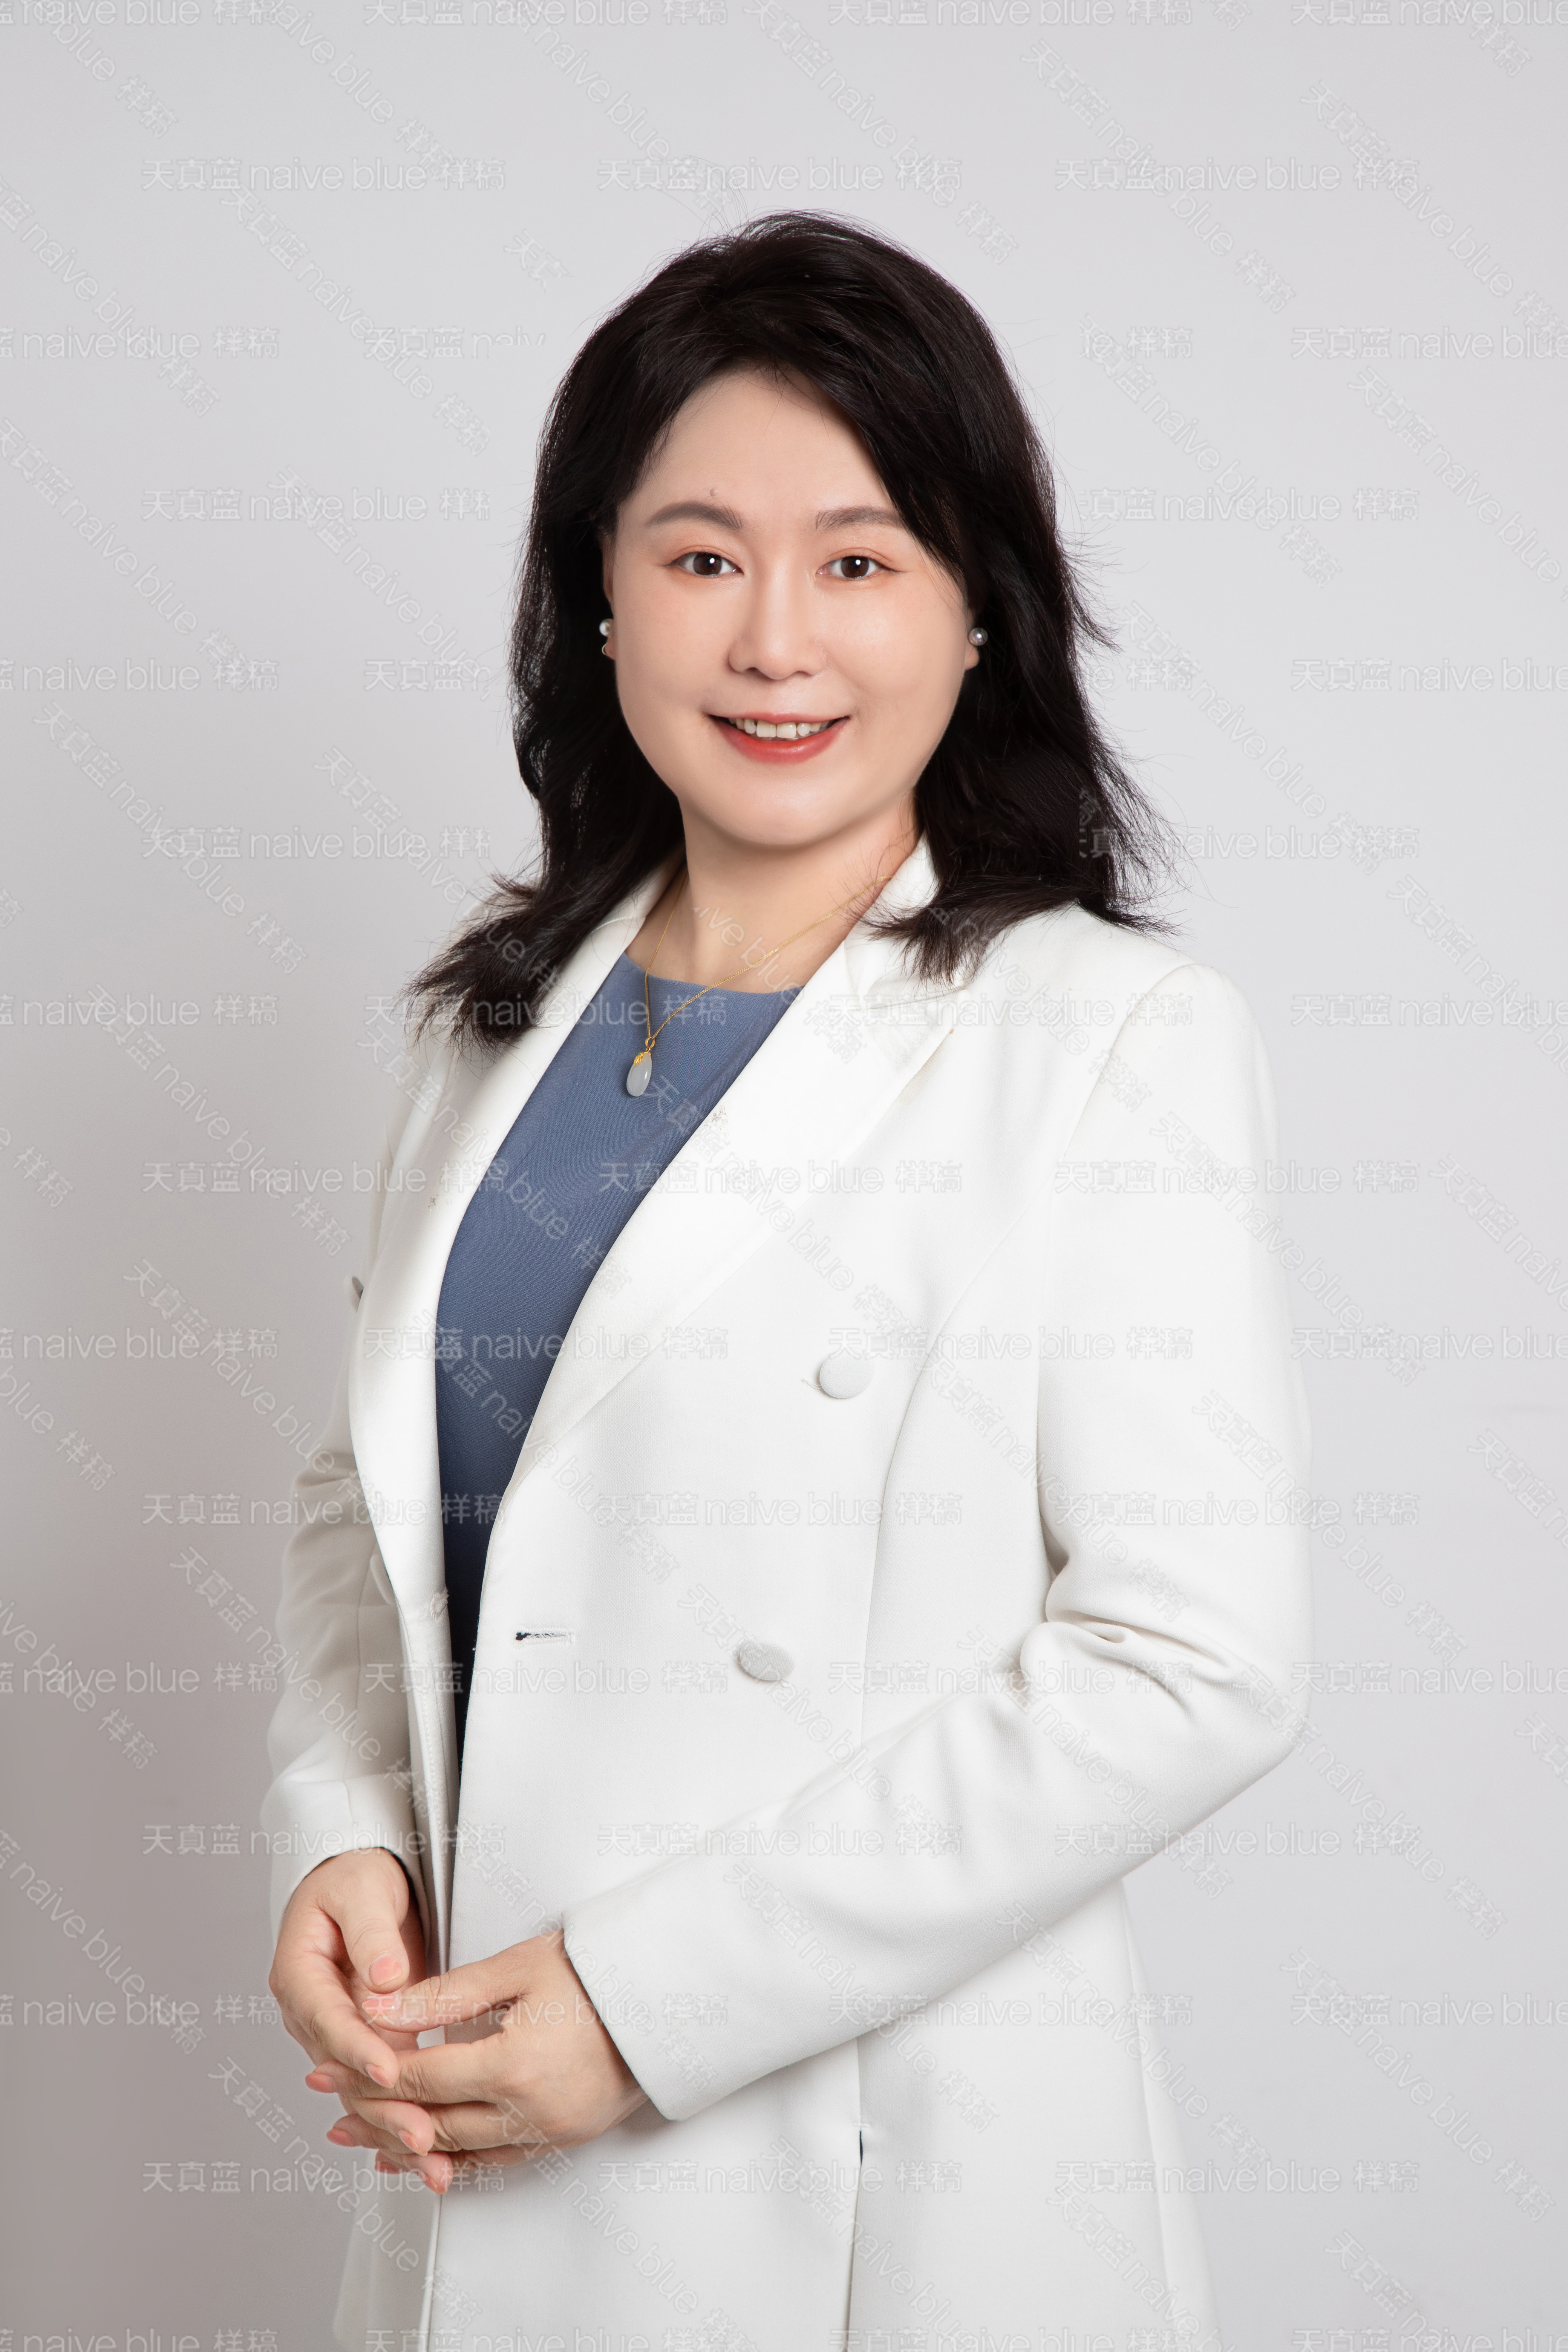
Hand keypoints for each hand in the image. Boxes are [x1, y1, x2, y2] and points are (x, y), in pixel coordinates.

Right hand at [270, 1850, 440, 2180]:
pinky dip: (401, 2118)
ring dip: (393, 2128)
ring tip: (432, 2161)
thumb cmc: (357, 1879)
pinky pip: (378, 2089)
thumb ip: (371, 1932)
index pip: (327, 2020)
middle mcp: (310, 2014)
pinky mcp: (363, 2046)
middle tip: (421, 2134)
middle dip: (382, 2107)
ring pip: (360, 2092)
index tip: (391, 2069)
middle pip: (343, 2071)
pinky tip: (429, 2153)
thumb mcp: (362, 1889)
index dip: (358, 2048)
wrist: (362, 1887)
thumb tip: (383, 1976)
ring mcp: (334, 2036)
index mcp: (298, 1975)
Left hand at [304, 1929, 648, 2192]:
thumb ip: (445, 1993)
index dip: (367, 2074)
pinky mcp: (563, 2138)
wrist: (663, 1995)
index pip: (421, 2079)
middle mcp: (529, 2110)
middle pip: (432, 2122)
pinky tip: (427, 2156)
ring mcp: (549, 2131)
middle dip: (376, 2114)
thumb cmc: (596, 1971)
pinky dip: (454, 2160)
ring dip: (407, 2145)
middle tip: (330, 2108)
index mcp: (513, 2065)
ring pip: (460, 2151)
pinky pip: (496, 2161)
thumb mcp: (517, 1968)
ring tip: (362, 2138)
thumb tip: (380, 2007)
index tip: (327, 2069)